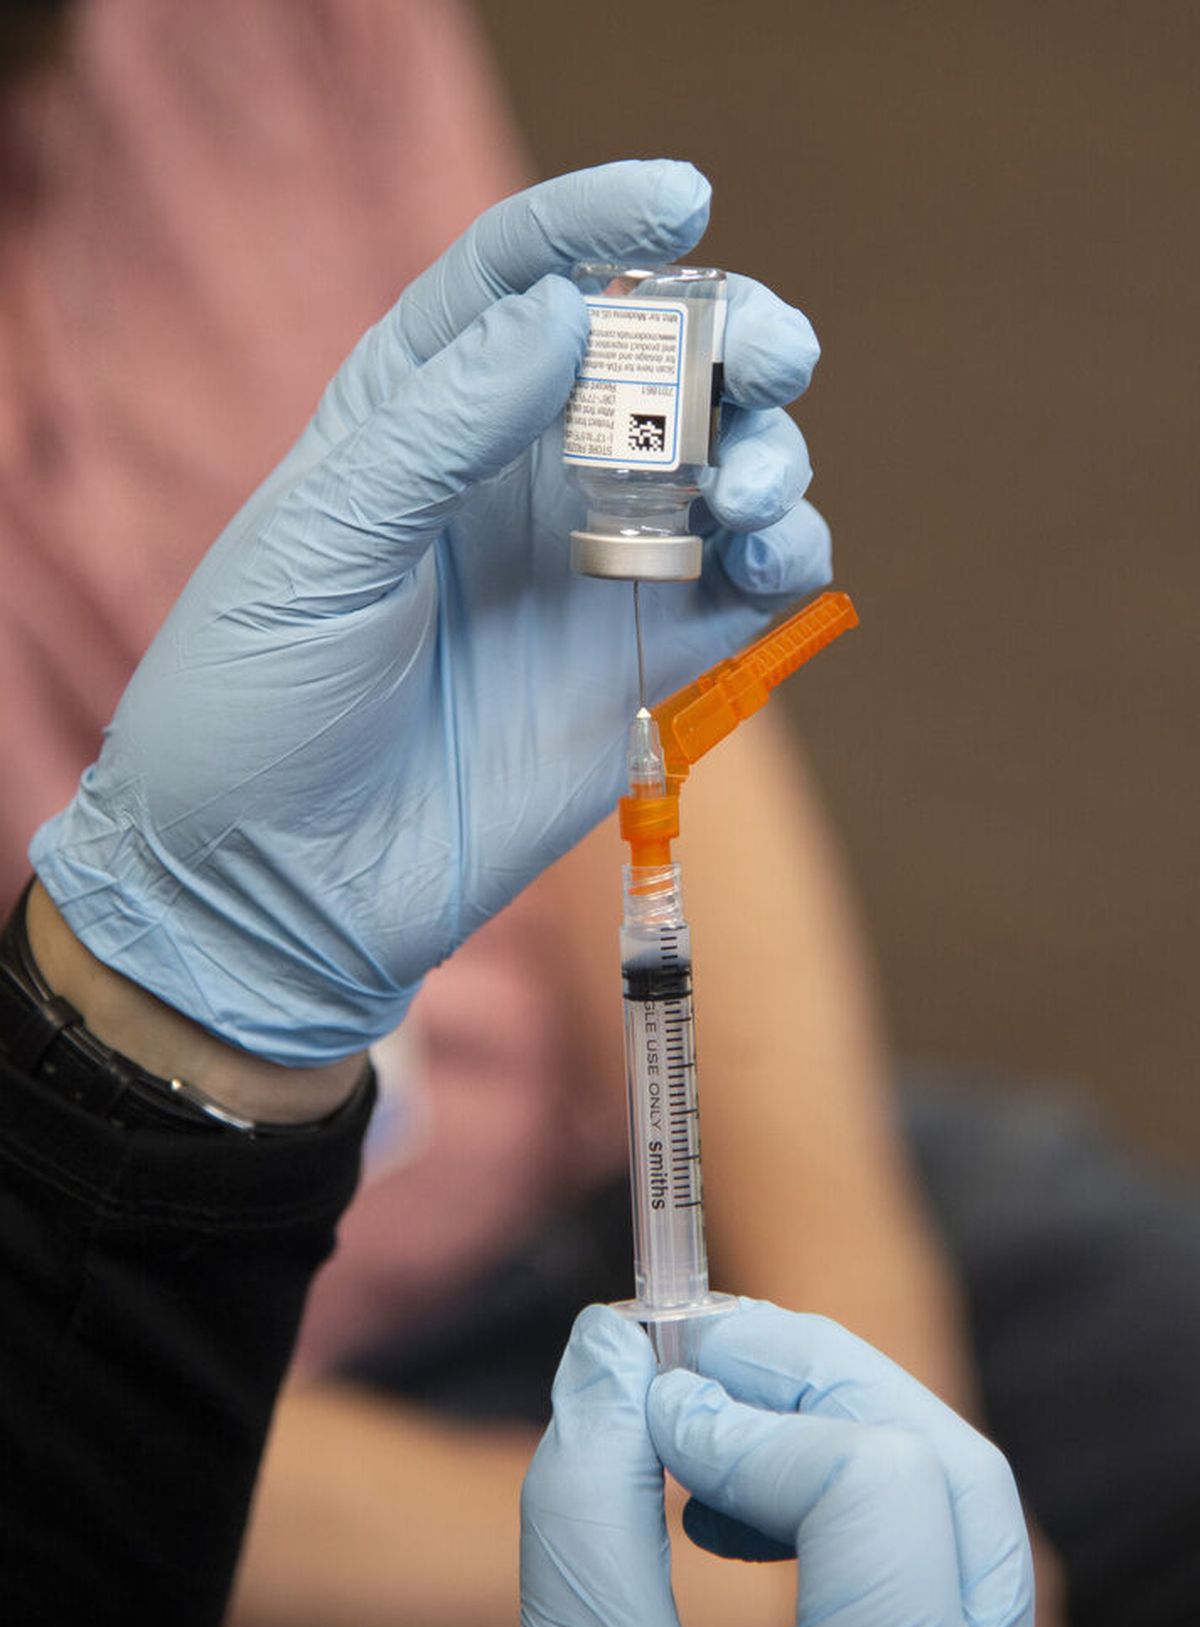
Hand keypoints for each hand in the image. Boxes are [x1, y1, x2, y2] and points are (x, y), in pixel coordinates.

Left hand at [31, 160, 828, 1063]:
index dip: (600, 224)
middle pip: (656, 365)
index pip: (520, 282)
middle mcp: (521, 479)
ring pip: (722, 467)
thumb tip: (564, 312)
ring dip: (765, 454)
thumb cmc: (260, 703)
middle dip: (733, 338)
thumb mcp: (321, 547)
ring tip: (743, 495)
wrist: (280, 880)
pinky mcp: (644, 667)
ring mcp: (592, 573)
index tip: (680, 201)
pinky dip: (787, 558)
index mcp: (422, 419)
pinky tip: (772, 558)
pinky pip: (747, 589)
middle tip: (772, 353)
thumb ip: (441, 427)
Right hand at [518, 1301, 1043, 1626]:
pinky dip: (845, 1501)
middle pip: (950, 1471)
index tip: (645, 1409)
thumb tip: (606, 1351)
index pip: (878, 1488)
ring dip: (833, 1428)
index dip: (753, 1423)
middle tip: (701, 1346)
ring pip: (958, 1509)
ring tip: (712, 1427)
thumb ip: (585, 1508)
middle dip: (817, 1381)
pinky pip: (935, 1565)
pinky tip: (741, 1517)